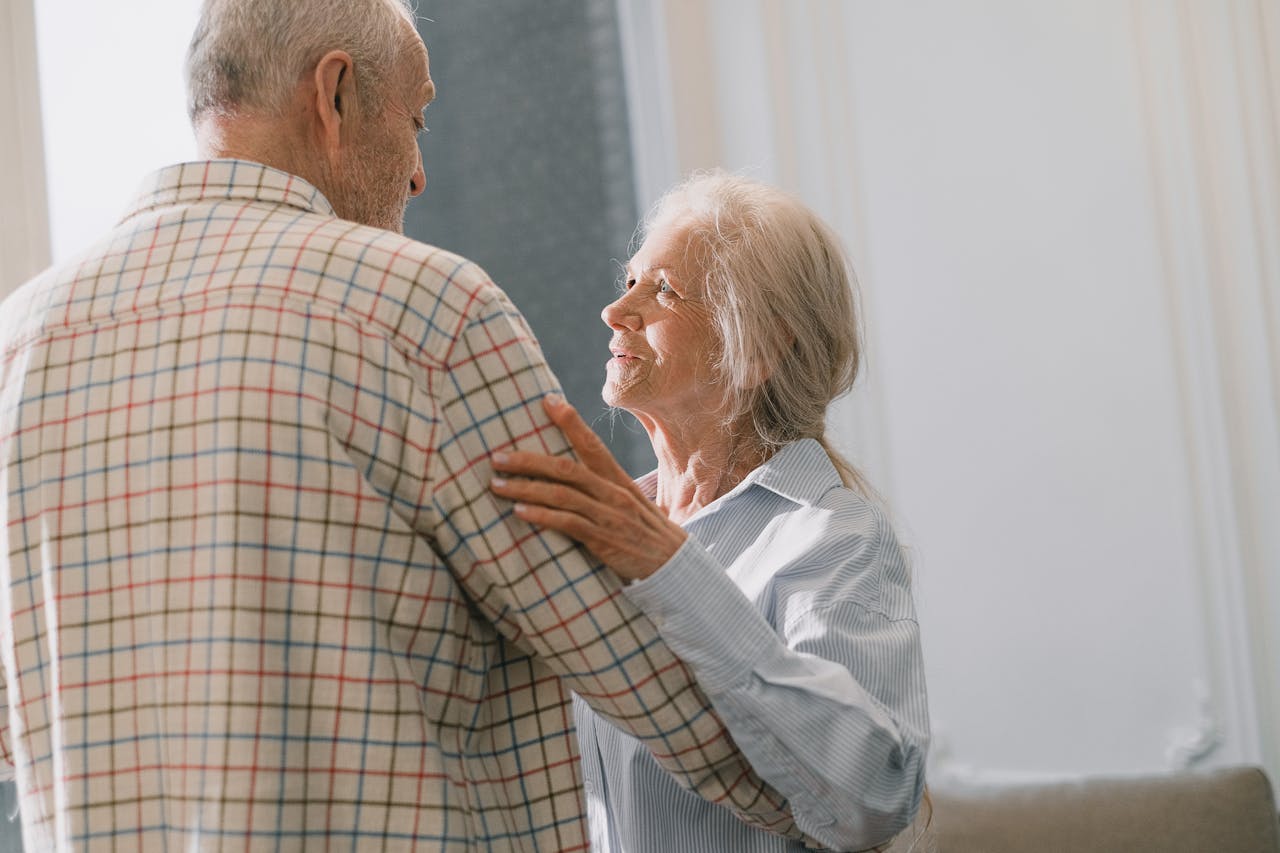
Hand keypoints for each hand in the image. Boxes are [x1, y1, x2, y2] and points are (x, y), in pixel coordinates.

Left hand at [490, 395, 685, 580]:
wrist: (674, 566)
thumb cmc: (645, 533)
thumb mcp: (628, 503)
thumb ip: (602, 488)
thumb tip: (568, 477)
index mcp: (618, 480)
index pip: (592, 444)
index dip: (569, 421)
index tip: (546, 400)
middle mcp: (613, 493)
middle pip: (566, 468)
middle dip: (528, 460)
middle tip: (496, 456)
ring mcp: (609, 516)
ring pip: (562, 495)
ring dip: (525, 488)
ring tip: (496, 485)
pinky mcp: (605, 540)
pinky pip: (569, 524)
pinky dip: (542, 516)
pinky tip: (520, 512)